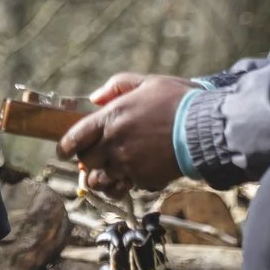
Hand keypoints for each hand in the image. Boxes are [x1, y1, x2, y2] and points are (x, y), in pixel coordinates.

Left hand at [57, 73, 195, 194]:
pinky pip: (127, 186)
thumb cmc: (178, 102)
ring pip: (102, 180)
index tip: (64, 152)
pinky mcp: (143, 179)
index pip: (75, 137)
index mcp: (111, 117)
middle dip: (88, 161)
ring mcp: (128, 163)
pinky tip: (137, 175)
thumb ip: (117, 86)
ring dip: (104, 177)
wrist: (205, 129)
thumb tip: (95, 98)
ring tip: (113, 172)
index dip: (66, 147)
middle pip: (87, 161)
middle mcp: (114, 142)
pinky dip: (128, 183)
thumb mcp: (148, 82)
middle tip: (97, 158)